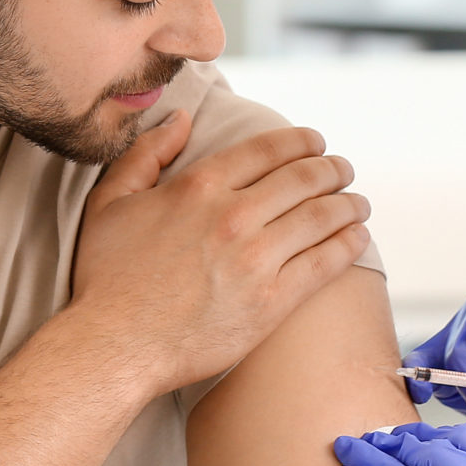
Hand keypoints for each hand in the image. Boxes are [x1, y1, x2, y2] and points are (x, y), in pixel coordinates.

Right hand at [69, 115, 371, 396]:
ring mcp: (256, 260)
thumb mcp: (110, 201)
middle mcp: (233, 216)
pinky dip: (348, 245)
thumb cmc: (107, 277)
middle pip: (304, 178)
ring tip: (359, 202)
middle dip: (333, 168)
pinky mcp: (271, 303)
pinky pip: (324, 264)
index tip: (315, 142)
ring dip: (349, 204)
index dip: (300, 141)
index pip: (268, 149)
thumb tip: (180, 118)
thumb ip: (146, 154)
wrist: (114, 347)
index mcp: (199, 186)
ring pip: (321, 217)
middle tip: (344, 170)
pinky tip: (358, 237)